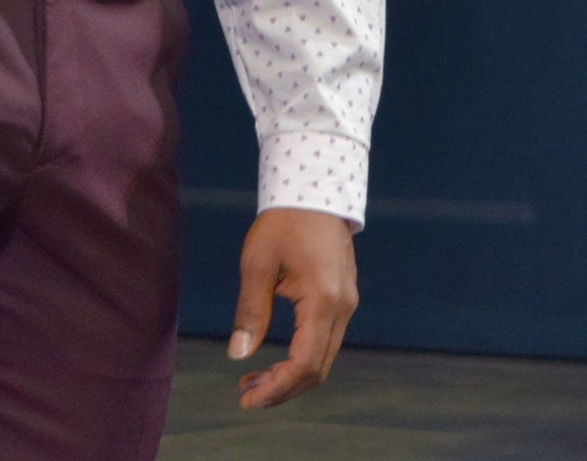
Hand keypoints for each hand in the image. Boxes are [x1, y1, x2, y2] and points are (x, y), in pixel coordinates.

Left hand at [228, 208, 357, 410]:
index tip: (247, 399)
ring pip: (324, 357)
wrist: (314, 188)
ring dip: (291, 375)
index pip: (304, 364)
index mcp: (323, 301)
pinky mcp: (343, 298)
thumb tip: (238, 356)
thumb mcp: (257, 264)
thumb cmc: (283, 222)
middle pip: (317, 369)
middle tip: (246, 394)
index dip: (276, 388)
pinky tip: (276, 358)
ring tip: (254, 380)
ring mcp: (347, 303)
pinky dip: (303, 357)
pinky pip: (326, 340)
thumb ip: (250, 312)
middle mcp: (343, 308)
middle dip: (282, 389)